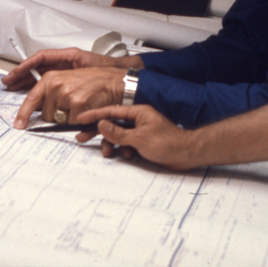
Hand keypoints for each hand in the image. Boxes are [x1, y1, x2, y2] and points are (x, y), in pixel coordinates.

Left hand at [3, 48, 142, 128]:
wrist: (114, 81)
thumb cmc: (93, 83)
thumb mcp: (68, 81)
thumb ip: (52, 95)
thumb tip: (37, 114)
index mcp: (51, 78)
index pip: (31, 99)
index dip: (24, 114)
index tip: (19, 125)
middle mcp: (56, 84)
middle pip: (45, 115)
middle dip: (56, 116)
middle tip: (70, 108)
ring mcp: (66, 94)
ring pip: (58, 121)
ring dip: (68, 119)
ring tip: (81, 107)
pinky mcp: (78, 104)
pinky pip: (72, 124)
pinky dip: (80, 123)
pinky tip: (88, 111)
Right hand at [76, 105, 199, 170]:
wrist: (186, 154)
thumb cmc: (168, 143)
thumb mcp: (139, 138)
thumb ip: (118, 132)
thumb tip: (102, 125)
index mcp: (138, 112)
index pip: (112, 111)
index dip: (95, 115)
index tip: (81, 119)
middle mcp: (138, 120)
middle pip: (112, 123)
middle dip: (98, 132)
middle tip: (82, 137)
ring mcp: (141, 131)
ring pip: (119, 136)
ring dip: (112, 144)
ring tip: (109, 153)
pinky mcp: (143, 142)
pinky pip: (127, 144)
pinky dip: (124, 150)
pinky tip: (129, 156)